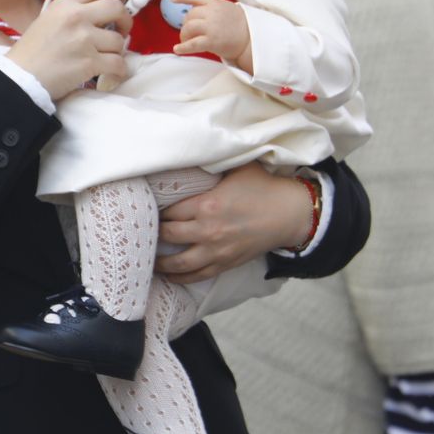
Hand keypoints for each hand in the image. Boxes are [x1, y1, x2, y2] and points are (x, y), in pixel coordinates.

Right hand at [5, 0, 128, 101]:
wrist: (21, 77)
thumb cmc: (32, 51)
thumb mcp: (49, 18)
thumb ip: (73, 11)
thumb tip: (103, 11)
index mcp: (65, 4)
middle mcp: (76, 17)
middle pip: (117, 8)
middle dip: (126, 20)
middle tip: (122, 30)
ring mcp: (84, 39)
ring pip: (120, 40)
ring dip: (118, 50)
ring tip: (107, 56)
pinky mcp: (90, 62)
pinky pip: (118, 63)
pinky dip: (119, 70)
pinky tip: (112, 73)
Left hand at [156, 163, 311, 282]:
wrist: (290, 213)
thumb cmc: (264, 187)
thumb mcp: (237, 168)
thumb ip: (212, 167)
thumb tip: (191, 155)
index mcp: (207, 204)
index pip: (170, 211)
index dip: (157, 211)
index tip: (149, 210)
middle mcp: (208, 230)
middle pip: (169, 235)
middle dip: (155, 233)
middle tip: (144, 231)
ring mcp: (217, 251)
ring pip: (179, 263)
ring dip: (160, 262)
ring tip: (148, 259)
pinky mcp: (226, 264)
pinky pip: (197, 276)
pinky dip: (181, 278)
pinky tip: (169, 276)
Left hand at [171, 0, 251, 72]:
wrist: (252, 38)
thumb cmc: (241, 25)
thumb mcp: (228, 8)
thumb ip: (213, 7)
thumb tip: (197, 11)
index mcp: (216, 3)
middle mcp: (212, 13)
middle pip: (189, 15)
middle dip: (186, 24)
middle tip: (188, 32)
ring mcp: (211, 27)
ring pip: (188, 27)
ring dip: (184, 35)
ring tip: (186, 40)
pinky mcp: (211, 41)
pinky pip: (192, 44)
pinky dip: (183, 47)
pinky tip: (177, 49)